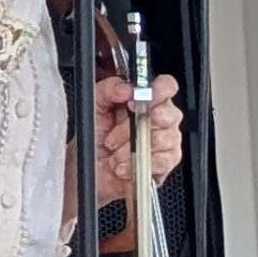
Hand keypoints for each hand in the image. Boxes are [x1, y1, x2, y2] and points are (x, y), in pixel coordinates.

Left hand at [62, 73, 182, 232]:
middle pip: (168, 114)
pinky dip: (138, 163)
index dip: (157, 91)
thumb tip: (125, 87)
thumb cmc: (95, 138)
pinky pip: (162, 161)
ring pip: (163, 139)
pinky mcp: (164, 165)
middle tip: (115, 134)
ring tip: (115, 152)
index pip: (167, 87)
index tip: (135, 100)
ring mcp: (165, 142)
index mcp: (147, 100)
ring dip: (131, 148)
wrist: (89, 169)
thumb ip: (108, 88)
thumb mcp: (94, 105)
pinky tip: (123, 165)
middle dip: (135, 126)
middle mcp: (160, 119)